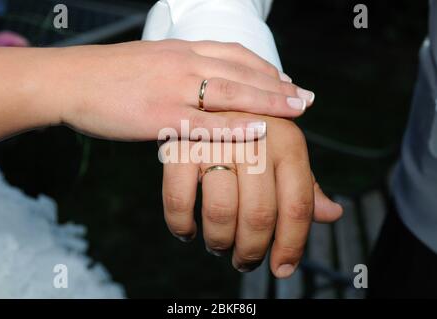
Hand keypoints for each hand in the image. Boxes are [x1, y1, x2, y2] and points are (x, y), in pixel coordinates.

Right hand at [44, 40, 313, 140]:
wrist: (68, 80)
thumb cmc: (106, 77)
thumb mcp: (149, 64)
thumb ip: (177, 72)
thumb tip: (198, 86)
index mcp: (181, 50)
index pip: (234, 54)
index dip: (265, 68)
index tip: (286, 81)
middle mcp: (183, 63)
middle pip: (242, 70)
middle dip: (278, 84)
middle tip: (305, 98)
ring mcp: (174, 88)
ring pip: (232, 91)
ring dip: (270, 99)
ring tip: (298, 109)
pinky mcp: (160, 115)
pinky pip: (206, 121)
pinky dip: (237, 125)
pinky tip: (262, 128)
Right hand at [160, 113, 341, 277]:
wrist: (208, 100)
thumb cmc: (253, 134)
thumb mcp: (284, 152)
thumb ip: (304, 186)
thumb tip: (332, 214)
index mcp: (288, 142)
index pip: (297, 206)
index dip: (292, 245)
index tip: (282, 268)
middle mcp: (254, 139)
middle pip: (259, 216)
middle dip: (252, 251)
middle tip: (245, 261)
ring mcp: (214, 141)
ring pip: (220, 213)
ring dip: (220, 242)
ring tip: (220, 245)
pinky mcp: (178, 147)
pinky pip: (178, 202)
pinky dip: (182, 226)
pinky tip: (189, 232)